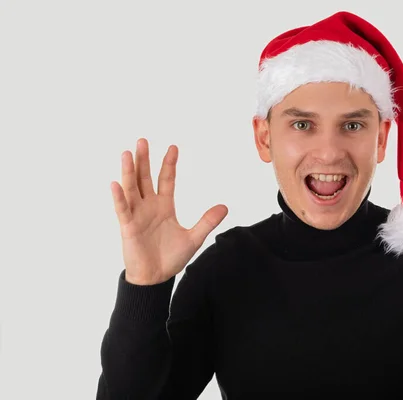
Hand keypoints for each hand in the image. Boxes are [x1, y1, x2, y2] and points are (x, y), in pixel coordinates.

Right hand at [110, 138, 227, 284]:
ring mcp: (137, 216)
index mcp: (164, 206)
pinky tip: (116, 183)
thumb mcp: (194, 238)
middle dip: (144, 160)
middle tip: (142, 140)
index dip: (169, 164)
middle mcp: (149, 207)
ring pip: (132, 189)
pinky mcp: (128, 228)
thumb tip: (225, 207)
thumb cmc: (171, 258)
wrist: (156, 278)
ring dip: (129, 171)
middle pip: (145, 178)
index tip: (173, 147)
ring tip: (128, 153)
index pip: (166, 180)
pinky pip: (123, 210)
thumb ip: (207, 221)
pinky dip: (119, 197)